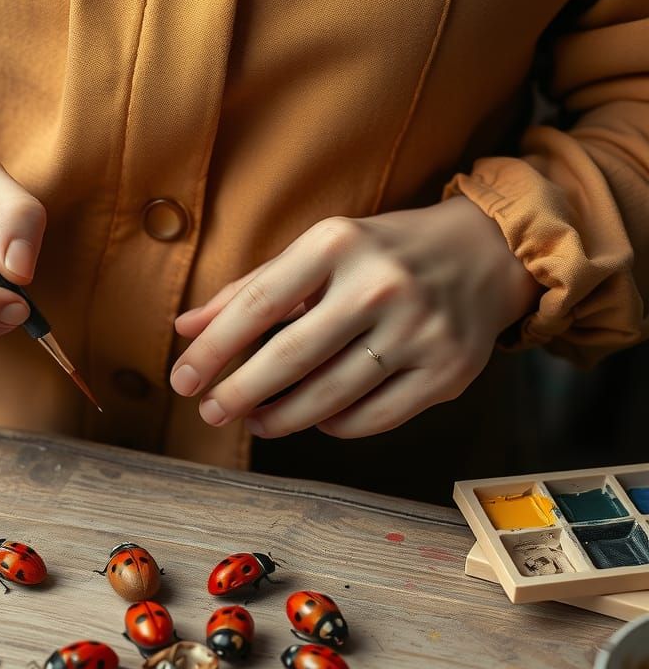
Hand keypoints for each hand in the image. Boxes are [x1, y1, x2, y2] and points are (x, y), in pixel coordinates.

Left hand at [170, 196, 540, 437]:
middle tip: (210, 412)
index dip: (212, 350)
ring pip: (329, 398)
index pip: (258, 304)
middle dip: (238, 394)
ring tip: (255, 420)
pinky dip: (332, 425)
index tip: (182, 381)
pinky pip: (370, 418)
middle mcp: (381, 284)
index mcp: (338, 243)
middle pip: (289, 358)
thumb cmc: (380, 254)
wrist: (486, 253)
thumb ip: (249, 290)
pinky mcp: (446, 372)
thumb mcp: (316, 252)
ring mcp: (420, 331)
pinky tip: (314, 418)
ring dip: (279, 418)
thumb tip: (185, 329)